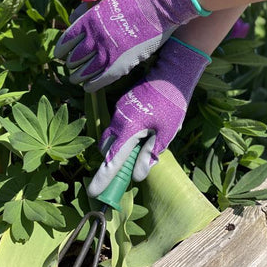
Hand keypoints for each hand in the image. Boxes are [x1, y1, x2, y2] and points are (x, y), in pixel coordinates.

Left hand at [54, 0, 209, 91]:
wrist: (160, 4)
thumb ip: (88, 8)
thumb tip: (74, 16)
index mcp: (88, 20)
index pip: (66, 40)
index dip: (61, 49)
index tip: (60, 54)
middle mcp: (94, 38)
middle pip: (74, 57)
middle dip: (71, 63)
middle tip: (71, 66)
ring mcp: (107, 52)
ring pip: (84, 71)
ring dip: (78, 76)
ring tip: (76, 79)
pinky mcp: (121, 64)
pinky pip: (101, 80)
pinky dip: (92, 85)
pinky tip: (88, 88)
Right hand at [87, 37, 210, 196]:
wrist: (171, 74)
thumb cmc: (171, 105)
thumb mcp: (165, 134)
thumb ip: (150, 155)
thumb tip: (137, 175)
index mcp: (128, 129)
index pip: (112, 160)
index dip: (103, 178)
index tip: (94, 192)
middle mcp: (118, 120)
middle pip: (107, 148)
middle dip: (112, 162)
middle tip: (126, 171)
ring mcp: (118, 111)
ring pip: (111, 136)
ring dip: (119, 148)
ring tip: (140, 149)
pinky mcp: (122, 105)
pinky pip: (117, 125)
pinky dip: (123, 136)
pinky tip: (142, 133)